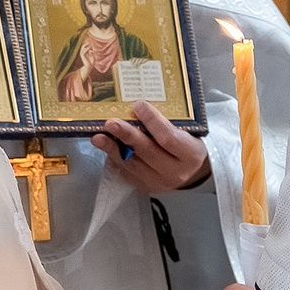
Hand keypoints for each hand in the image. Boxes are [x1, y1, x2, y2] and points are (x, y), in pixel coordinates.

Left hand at [93, 101, 207, 193]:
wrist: (189, 170)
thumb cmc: (187, 144)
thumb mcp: (187, 132)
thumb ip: (168, 121)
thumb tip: (139, 104)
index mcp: (190, 154)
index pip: (169, 138)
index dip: (152, 121)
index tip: (139, 105)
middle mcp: (176, 171)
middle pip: (148, 152)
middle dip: (127, 135)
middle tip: (111, 123)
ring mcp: (159, 182)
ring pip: (133, 164)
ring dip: (113, 148)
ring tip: (99, 136)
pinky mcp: (145, 186)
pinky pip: (127, 171)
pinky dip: (115, 157)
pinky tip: (106, 146)